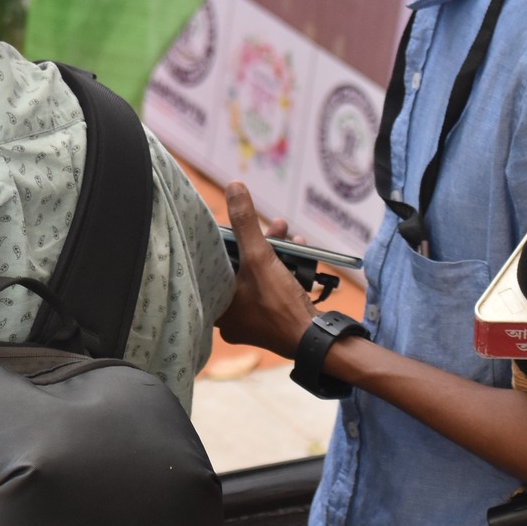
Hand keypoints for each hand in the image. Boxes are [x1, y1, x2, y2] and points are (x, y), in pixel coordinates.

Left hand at [217, 183, 317, 358]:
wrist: (314, 339)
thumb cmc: (279, 303)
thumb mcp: (260, 257)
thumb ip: (245, 222)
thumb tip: (233, 186)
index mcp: (215, 305)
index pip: (212, 265)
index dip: (225, 242)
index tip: (237, 228)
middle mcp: (228, 318)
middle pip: (238, 269)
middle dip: (259, 243)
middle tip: (275, 227)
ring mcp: (250, 322)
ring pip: (257, 278)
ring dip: (276, 254)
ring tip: (290, 236)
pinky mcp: (271, 323)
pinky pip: (271, 290)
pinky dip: (284, 272)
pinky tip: (300, 254)